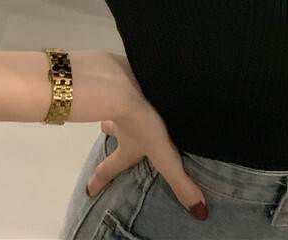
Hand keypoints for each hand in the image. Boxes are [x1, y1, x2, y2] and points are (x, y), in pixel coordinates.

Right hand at [85, 54, 207, 219]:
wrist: (122, 83)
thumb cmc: (141, 122)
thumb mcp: (163, 155)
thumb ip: (179, 181)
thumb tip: (200, 213)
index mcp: (126, 144)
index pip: (111, 167)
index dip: (100, 180)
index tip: (88, 191)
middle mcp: (118, 123)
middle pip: (109, 128)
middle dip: (108, 130)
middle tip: (106, 130)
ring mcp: (118, 98)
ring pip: (115, 103)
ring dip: (118, 103)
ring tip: (126, 99)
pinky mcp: (124, 75)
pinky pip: (124, 80)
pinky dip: (128, 79)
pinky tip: (139, 73)